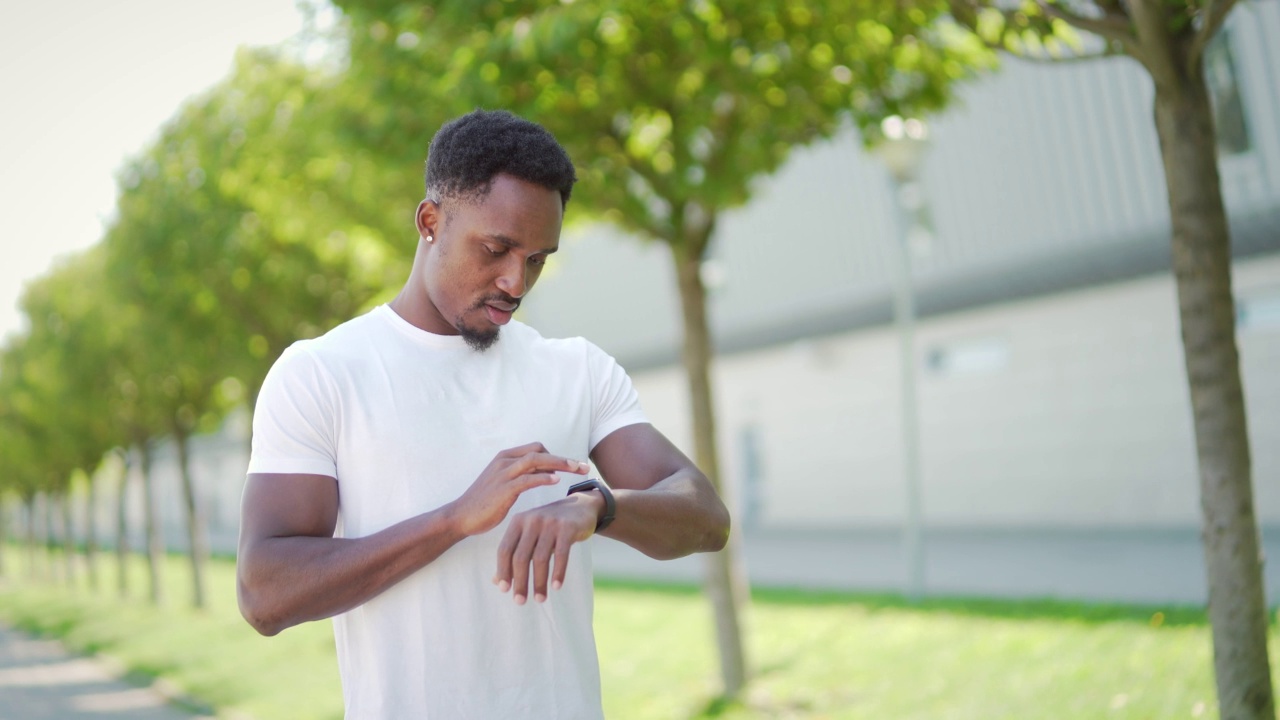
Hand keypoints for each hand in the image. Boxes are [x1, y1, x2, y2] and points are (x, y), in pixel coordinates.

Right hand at [447, 442, 588, 537]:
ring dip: (558, 463)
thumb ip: (522, 475)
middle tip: (583, 466)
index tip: (573, 465)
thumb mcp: (504, 483)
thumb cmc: (484, 502)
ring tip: (576, 469)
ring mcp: (503, 474)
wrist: (461, 516)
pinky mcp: (503, 489)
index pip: (536, 448)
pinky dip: (542, 478)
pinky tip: (556, 481)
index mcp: (505, 457)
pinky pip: (526, 479)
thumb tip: (545, 472)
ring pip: (535, 460)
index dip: (556, 455)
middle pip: (540, 451)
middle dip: (563, 458)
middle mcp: (505, 461)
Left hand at [493, 490, 603, 603]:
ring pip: (540, 558)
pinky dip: (558, 572)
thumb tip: (496, 582)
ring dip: (539, 582)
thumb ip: (514, 555)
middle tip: (520, 601)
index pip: (505, 550)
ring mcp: (550, 523)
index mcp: (518, 522)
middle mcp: (532, 520)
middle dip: (520, 582)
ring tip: (540, 599)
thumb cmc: (550, 527)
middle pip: (521, 556)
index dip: (503, 571)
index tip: (504, 590)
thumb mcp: (530, 536)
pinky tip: (556, 586)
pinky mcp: (567, 527)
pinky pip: (561, 554)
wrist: (580, 507)